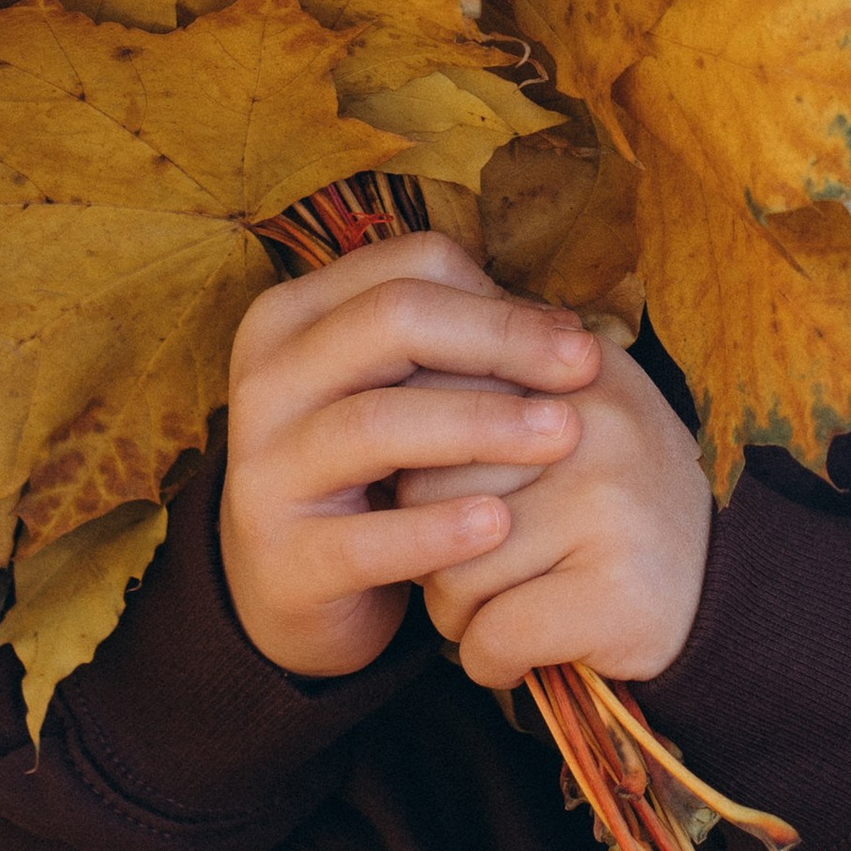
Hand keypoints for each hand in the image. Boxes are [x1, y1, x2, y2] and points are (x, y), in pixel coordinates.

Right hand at [219, 231, 599, 679]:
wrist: (292, 583)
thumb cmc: (368, 467)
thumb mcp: (397, 389)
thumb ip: (460, 347)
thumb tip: (565, 329)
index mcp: (294, 318)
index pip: (405, 267)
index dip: (498, 295)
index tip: (570, 337)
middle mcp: (268, 380)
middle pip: (391, 321)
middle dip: (500, 339)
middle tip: (584, 368)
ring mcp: (266, 468)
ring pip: (376, 422)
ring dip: (480, 425)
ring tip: (562, 436)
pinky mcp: (283, 557)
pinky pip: (364, 539)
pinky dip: (436, 529)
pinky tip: (499, 524)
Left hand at [404, 330, 711, 692]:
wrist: (726, 592)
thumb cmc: (616, 507)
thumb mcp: (569, 421)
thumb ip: (489, 389)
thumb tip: (379, 380)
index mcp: (572, 371)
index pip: (434, 400)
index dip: (420, 466)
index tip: (445, 498)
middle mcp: (594, 425)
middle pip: (427, 491)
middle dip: (431, 546)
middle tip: (480, 568)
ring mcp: (608, 507)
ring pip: (451, 573)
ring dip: (460, 614)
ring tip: (508, 609)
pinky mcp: (614, 592)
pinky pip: (492, 636)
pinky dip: (493, 661)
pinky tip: (526, 652)